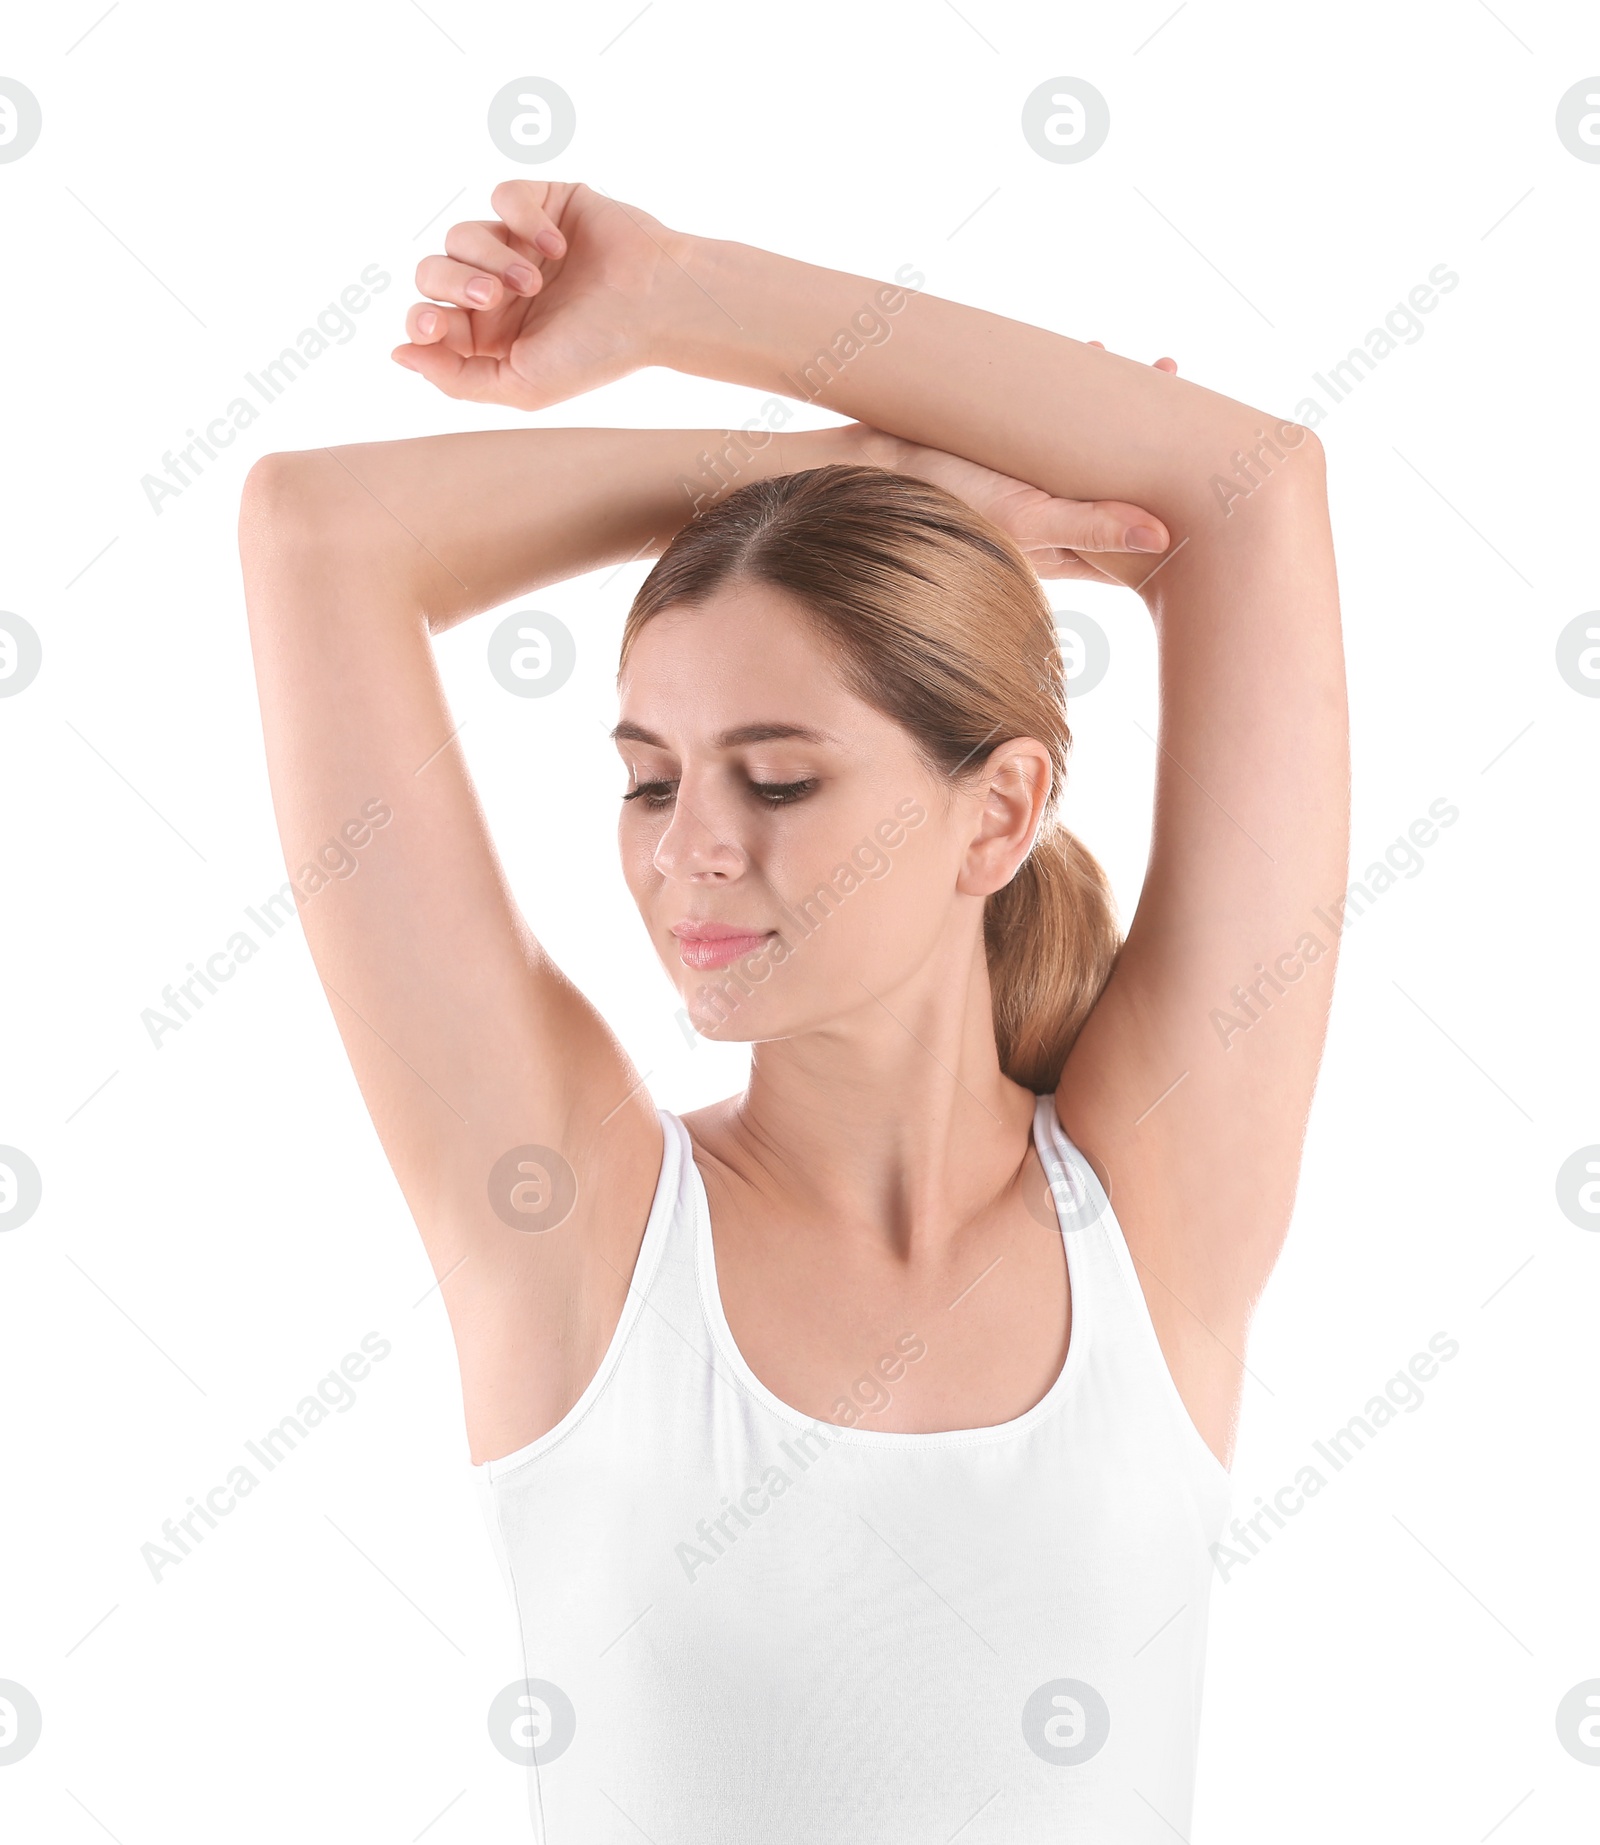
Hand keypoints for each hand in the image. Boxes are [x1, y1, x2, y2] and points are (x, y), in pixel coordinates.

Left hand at [392, 180, 691, 409]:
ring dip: (492, 255)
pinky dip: (523, 218)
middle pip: (432, 270)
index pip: (429, 317)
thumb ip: (456, 379)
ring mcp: (518, 243)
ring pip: (462, 233)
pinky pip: (504, 196)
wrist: (656, 308)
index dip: (422, 319)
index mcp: (489, 335)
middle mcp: (497, 287)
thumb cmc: (597, 354)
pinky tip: (557, 246)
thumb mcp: (522, 386)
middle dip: (453, 282)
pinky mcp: (544, 203)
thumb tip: (398, 353)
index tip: (435, 323)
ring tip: (534, 280)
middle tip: (492, 296)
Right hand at [845, 339, 1178, 582]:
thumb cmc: (942, 506)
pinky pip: (1050, 414)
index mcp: (1066, 541)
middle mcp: (1050, 511)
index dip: (1180, 497)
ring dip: (1120, 404)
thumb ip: (1092, 529)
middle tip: (1193, 392)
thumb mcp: (1024, 521)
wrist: (863, 472)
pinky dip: (1073, 385)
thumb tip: (1165, 537)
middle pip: (1118, 477)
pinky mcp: (999, 445)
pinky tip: (1089, 353)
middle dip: (1158, 436)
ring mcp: (1025, 477)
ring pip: (1088, 441)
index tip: (1220, 454)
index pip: (1138, 527)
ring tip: (1154, 367)